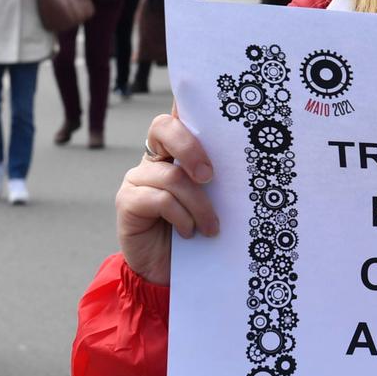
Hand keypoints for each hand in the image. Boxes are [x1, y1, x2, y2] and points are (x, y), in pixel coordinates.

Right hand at [117, 109, 218, 284]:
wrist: (166, 275)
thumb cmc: (198, 235)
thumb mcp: (214, 202)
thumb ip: (219, 180)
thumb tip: (249, 162)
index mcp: (175, 153)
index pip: (179, 117)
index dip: (186, 101)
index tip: (207, 100)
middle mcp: (153, 160)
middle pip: (164, 129)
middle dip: (192, 148)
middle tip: (211, 177)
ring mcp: (137, 179)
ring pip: (172, 176)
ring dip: (199, 204)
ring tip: (211, 227)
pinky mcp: (127, 202)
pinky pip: (159, 199)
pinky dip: (182, 217)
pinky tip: (189, 233)